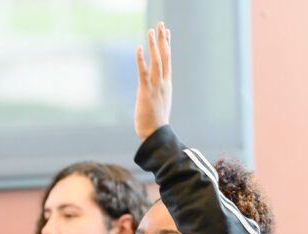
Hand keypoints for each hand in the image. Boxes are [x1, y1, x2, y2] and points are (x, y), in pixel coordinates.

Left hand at [134, 21, 171, 140]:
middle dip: (163, 40)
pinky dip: (142, 60)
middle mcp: (163, 83)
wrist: (155, 135)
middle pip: (165, 57)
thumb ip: (158, 93)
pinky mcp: (146, 93)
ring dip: (154, 46)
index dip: (167, 45)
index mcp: (167, 85)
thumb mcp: (159, 103)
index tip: (167, 32)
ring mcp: (156, 87)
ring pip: (157, 62)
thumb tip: (154, 90)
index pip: (168, 61)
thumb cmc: (156, 123)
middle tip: (161, 25)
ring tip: (151, 31)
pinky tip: (139, 48)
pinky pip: (144, 73)